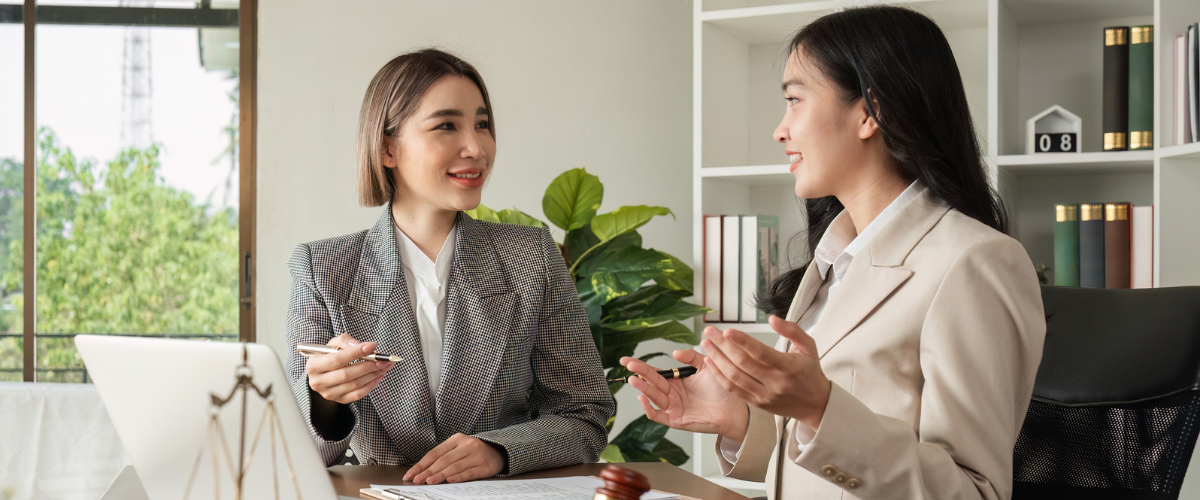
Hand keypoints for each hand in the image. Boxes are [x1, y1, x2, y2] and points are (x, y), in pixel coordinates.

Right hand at [305, 333, 395, 404]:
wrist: (325, 372)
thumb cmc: (330, 355)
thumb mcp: (333, 344)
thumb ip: (345, 341)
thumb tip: (361, 346)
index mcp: (313, 365)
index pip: (337, 359)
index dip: (356, 352)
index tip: (372, 346)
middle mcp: (318, 382)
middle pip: (347, 374)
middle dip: (368, 365)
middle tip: (384, 359)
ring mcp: (328, 394)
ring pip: (354, 385)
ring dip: (373, 374)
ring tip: (385, 365)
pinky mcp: (339, 400)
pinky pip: (358, 394)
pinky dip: (371, 384)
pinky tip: (379, 375)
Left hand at [404, 434, 504, 484]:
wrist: (498, 451)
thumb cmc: (472, 451)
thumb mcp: (458, 448)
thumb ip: (443, 457)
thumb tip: (422, 471)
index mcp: (457, 439)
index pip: (435, 452)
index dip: (422, 464)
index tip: (411, 474)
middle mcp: (467, 445)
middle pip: (444, 459)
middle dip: (428, 471)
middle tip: (417, 480)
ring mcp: (477, 455)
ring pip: (455, 466)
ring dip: (440, 475)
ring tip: (429, 481)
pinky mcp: (485, 466)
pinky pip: (469, 472)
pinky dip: (458, 477)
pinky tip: (449, 481)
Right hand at [620, 346, 749, 442]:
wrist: (735, 408)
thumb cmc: (722, 389)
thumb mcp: (706, 366)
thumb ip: (691, 356)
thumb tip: (674, 352)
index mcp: (676, 381)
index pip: (654, 372)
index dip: (640, 366)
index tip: (627, 360)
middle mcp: (672, 394)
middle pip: (651, 382)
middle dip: (639, 373)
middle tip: (628, 365)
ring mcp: (673, 407)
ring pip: (653, 397)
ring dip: (642, 388)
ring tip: (634, 379)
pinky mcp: (676, 420)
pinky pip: (657, 415)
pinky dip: (648, 408)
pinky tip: (643, 398)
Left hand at [702, 315, 830, 429]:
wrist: (814, 404)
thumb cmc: (809, 370)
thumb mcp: (808, 346)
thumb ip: (792, 329)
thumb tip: (771, 318)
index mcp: (788, 367)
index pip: (761, 353)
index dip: (742, 341)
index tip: (726, 330)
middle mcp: (775, 383)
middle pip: (742, 363)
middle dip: (722, 346)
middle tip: (709, 332)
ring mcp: (764, 395)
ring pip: (734, 377)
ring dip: (717, 359)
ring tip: (705, 345)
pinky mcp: (757, 402)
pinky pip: (733, 389)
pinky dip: (719, 375)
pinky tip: (710, 362)